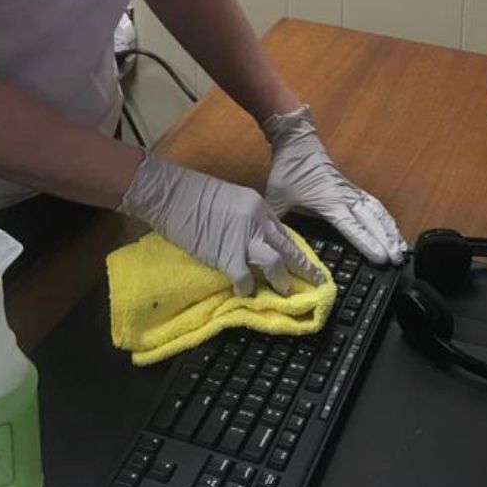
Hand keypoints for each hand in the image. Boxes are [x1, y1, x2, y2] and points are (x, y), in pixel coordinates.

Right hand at [118, 152, 322, 296]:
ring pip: (275, 264)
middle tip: (315, 283)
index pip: (284, 233)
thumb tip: (253, 240)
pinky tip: (244, 293)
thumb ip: (246, 219)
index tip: (304, 264)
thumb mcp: (230, 199)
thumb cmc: (193, 194)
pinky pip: (245, 279)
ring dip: (281, 281)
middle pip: (288, 249)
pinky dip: (246, 288)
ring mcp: (243, 239)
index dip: (295, 251)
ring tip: (284, 292)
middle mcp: (257, 221)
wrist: (171, 194)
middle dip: (304, 269)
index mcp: (259, 206)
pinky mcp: (227, 256)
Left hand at [262, 105, 406, 265]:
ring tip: (401, 247)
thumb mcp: (276, 198)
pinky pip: (373, 203)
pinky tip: (390, 226)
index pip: (352, 227)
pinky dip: (384, 216)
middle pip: (372, 221)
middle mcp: (345, 197)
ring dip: (390, 229)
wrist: (296, 140)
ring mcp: (350, 191)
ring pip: (376, 212)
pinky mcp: (351, 187)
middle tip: (398, 260)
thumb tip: (273, 243)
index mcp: (329, 202)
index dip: (367, 243)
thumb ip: (276, 222)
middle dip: (386, 241)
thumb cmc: (289, 167)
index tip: (381, 258)